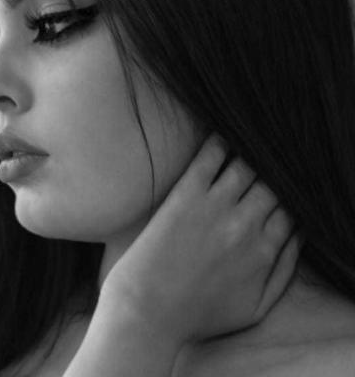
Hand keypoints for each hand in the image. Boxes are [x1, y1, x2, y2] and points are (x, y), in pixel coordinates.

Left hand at [100, 133, 301, 345]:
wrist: (147, 311)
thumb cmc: (197, 315)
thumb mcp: (256, 309)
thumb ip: (284, 272)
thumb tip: (299, 237)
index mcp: (264, 250)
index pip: (290, 209)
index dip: (286, 196)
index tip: (275, 188)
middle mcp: (246, 224)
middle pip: (273, 183)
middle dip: (273, 171)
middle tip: (264, 161)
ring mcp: (215, 207)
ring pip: (247, 165)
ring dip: (251, 152)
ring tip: (248, 142)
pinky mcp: (185, 196)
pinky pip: (210, 157)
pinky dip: (220, 141)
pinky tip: (222, 132)